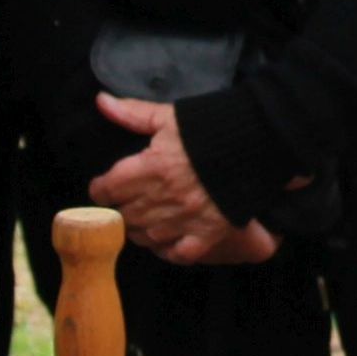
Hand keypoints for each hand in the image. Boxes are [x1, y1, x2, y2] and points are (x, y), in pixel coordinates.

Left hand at [89, 95, 276, 264]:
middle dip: (121, 208)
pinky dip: (167, 250)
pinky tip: (166, 240)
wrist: (256, 144)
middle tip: (126, 201)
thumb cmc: (209, 129)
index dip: (101, 189)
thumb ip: (132, 113)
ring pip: (145, 237)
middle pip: (124, 215)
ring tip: (144, 219)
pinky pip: (176, 254)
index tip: (105, 187)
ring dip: (140, 228)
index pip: (107, 189)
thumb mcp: (168, 116)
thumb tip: (101, 101)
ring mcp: (184, 220)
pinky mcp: (206, 235)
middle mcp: (162, 199)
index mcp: (149, 168)